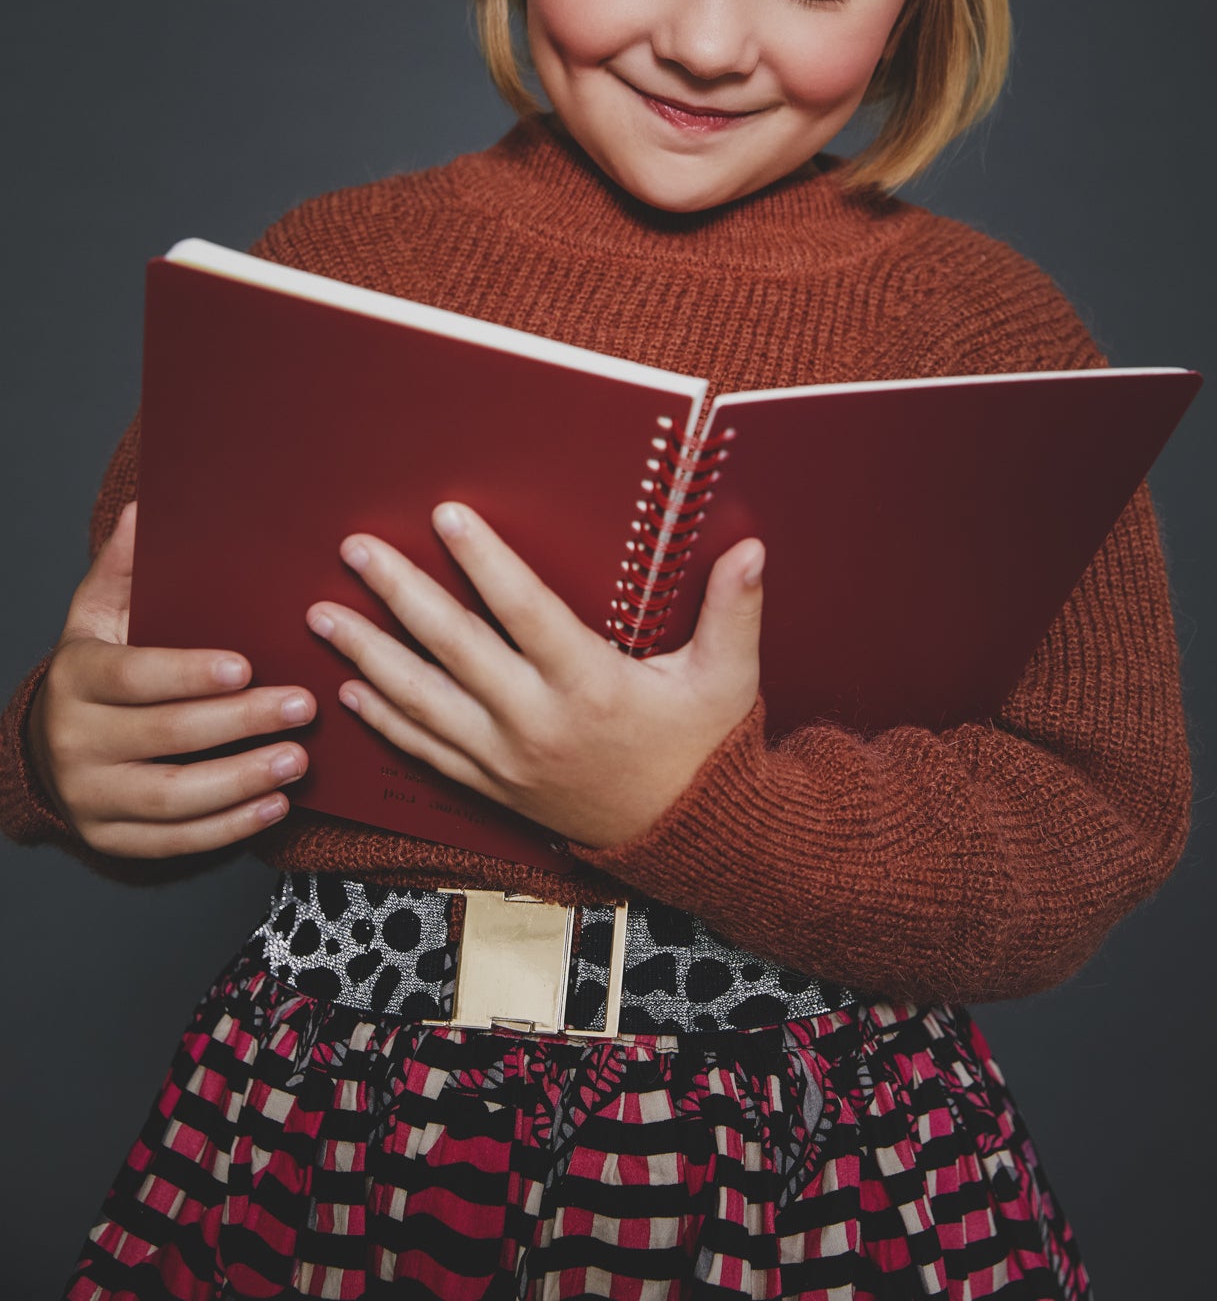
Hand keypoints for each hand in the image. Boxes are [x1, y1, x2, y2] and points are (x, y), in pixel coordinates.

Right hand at [29, 502, 317, 857]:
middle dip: (239, 723)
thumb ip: (122, 567)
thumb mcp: (97, 614)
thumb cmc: (97, 669)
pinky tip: (275, 805)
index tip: (247, 666)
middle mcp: (76, 742)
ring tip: (298, 758)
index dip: (189, 674)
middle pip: (165, 737)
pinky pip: (174, 843)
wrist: (50, 745)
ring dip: (241, 780)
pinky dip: (228, 828)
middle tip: (302, 705)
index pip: (135, 677)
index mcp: (77, 678)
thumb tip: (142, 511)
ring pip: (172, 798)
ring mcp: (90, 797)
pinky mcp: (110, 839)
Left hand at [306, 504, 763, 848]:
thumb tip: (752, 548)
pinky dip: (385, 720)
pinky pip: (426, 750)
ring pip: (421, 701)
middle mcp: (537, 722)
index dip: (484, 561)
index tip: (446, 516)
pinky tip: (351, 689)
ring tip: (323, 615)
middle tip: (355, 551)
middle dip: (398, 595)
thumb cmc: (707, 749)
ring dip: (368, 655)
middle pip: (453, 648)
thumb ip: (734, 610)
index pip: (525, 610)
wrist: (692, 842)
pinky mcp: (495, 786)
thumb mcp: (729, 678)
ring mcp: (507, 759)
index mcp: (591, 685)